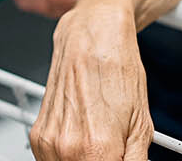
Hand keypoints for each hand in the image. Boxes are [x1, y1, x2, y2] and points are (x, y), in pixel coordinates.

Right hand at [28, 4, 152, 160]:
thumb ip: (137, 160)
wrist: (94, 34)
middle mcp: (67, 146)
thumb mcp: (142, 124)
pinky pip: (52, 160)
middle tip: (115, 153)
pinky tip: (85, 141)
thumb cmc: (118, 68)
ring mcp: (49, 141)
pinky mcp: (38, 135)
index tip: (122, 159)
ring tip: (101, 147)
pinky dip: (70, 157)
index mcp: (96, 147)